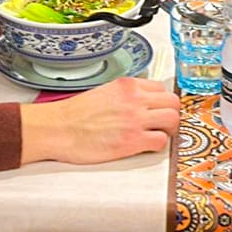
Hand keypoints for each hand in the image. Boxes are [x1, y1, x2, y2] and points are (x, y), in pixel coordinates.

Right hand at [21, 77, 179, 164]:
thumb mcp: (104, 92)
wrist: (59, 128)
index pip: (161, 88)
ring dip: (169, 129)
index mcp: (128, 85)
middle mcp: (135, 99)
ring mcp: (136, 119)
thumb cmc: (75, 114)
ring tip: (158, 135)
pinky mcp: (132, 140)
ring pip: (173, 119)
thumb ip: (125, 95)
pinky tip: (147, 146)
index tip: (159, 110)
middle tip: (164, 124)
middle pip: (172, 102)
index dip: (162, 101)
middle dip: (171, 114)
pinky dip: (158, 145)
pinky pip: (161, 141)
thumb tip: (139, 102)